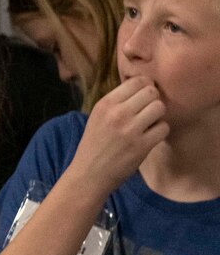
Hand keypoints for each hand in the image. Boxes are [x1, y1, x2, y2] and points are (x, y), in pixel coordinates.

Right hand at [72, 76, 168, 195]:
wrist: (89, 173)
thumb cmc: (94, 144)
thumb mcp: (98, 117)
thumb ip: (117, 102)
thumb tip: (143, 88)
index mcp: (105, 103)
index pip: (137, 81)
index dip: (146, 87)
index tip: (144, 97)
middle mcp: (118, 113)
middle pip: (151, 92)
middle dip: (154, 101)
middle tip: (148, 112)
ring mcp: (130, 129)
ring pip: (160, 108)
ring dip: (158, 116)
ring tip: (150, 124)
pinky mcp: (142, 145)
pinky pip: (164, 128)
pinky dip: (161, 132)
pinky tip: (151, 137)